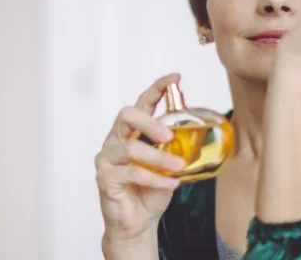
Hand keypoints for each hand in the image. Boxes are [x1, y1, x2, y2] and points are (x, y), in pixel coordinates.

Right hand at [95, 73, 186, 246]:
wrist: (138, 223)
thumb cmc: (151, 192)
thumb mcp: (169, 166)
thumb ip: (176, 148)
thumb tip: (196, 130)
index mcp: (132, 132)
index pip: (142, 103)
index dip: (157, 88)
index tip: (175, 77)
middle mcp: (116, 140)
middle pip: (127, 115)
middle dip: (150, 121)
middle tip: (171, 135)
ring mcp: (107, 158)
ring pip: (131, 148)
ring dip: (158, 158)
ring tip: (179, 168)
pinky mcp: (104, 178)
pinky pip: (130, 172)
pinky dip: (153, 177)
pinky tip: (170, 183)